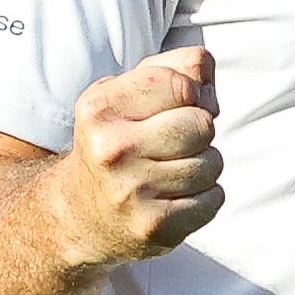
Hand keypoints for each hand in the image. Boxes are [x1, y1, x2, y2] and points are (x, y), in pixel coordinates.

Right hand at [53, 50, 223, 265]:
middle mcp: (111, 150)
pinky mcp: (154, 226)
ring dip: (204, 165)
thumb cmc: (114, 143)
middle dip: (199, 131)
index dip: (193, 93)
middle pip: (202, 124)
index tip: (178, 106)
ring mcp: (132, 192)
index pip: (182, 84)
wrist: (80, 213)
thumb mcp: (125, 94)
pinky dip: (206, 197)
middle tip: (174, 143)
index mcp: (101, 109)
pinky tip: (177, 196)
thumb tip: (207, 79)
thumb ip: (173, 68)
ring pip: (212, 163)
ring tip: (173, 170)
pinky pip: (214, 199)